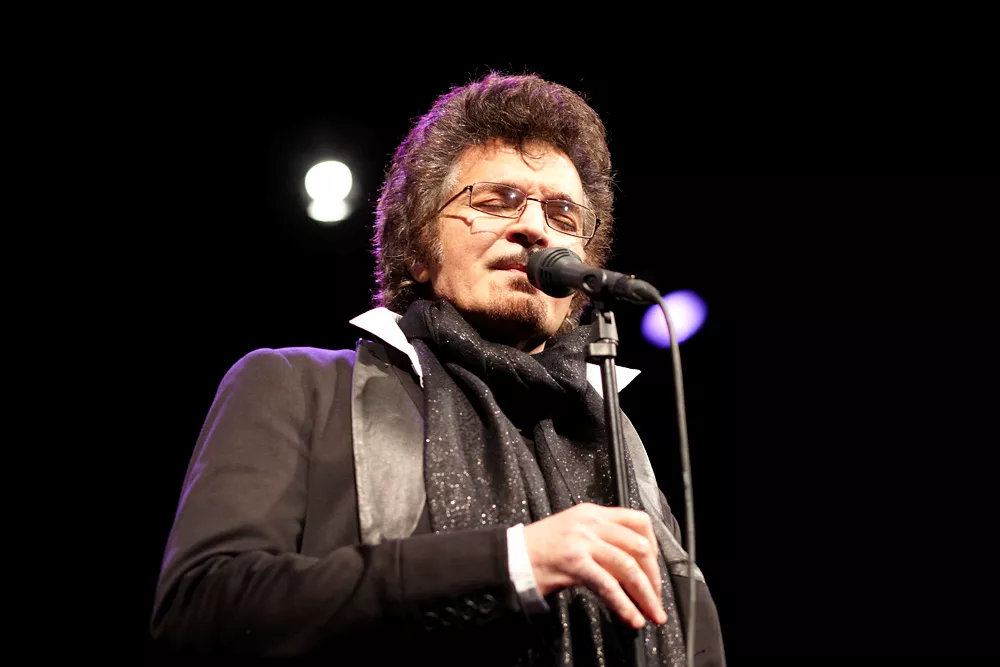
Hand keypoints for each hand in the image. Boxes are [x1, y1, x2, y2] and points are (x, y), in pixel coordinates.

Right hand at [522, 502, 666, 628]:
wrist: (511, 555)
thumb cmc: (541, 548)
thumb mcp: (576, 532)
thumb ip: (603, 540)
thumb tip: (633, 566)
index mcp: (594, 513)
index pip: (638, 521)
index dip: (655, 548)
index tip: (654, 571)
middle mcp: (591, 522)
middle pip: (639, 545)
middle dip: (654, 577)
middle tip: (656, 600)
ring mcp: (583, 541)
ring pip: (628, 566)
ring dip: (645, 594)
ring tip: (651, 614)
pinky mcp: (574, 562)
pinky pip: (608, 585)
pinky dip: (624, 605)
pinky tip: (632, 618)